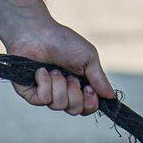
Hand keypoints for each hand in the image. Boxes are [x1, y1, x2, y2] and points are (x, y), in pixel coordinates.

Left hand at [1, 20, 115, 115]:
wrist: (36, 32)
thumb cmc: (63, 41)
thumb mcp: (88, 58)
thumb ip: (99, 79)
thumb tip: (111, 97)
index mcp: (78, 85)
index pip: (87, 107)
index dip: (90, 103)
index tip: (88, 89)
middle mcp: (62, 92)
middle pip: (74, 110)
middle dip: (74, 94)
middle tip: (70, 77)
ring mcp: (46, 93)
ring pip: (58, 105)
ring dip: (59, 85)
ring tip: (54, 70)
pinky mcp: (30, 93)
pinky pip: (42, 100)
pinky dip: (44, 84)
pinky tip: (41, 71)